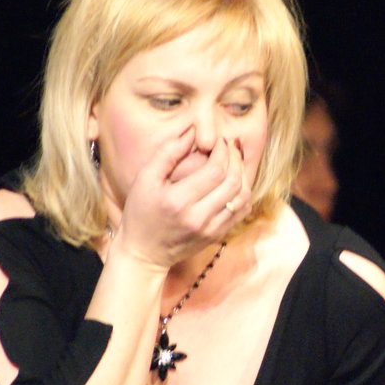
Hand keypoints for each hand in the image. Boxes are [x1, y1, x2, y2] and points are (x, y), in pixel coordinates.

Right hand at [115, 131, 251, 268]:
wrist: (144, 252)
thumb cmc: (141, 212)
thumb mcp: (146, 179)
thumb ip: (168, 153)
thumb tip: (192, 132)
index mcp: (178, 201)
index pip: (215, 170)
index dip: (222, 151)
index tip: (219, 140)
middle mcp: (198, 217)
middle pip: (233, 182)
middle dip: (235, 158)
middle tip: (230, 145)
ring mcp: (210, 229)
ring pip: (242, 197)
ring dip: (243, 174)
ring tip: (235, 160)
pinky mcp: (217, 235)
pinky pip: (241, 211)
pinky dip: (243, 192)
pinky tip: (235, 181)